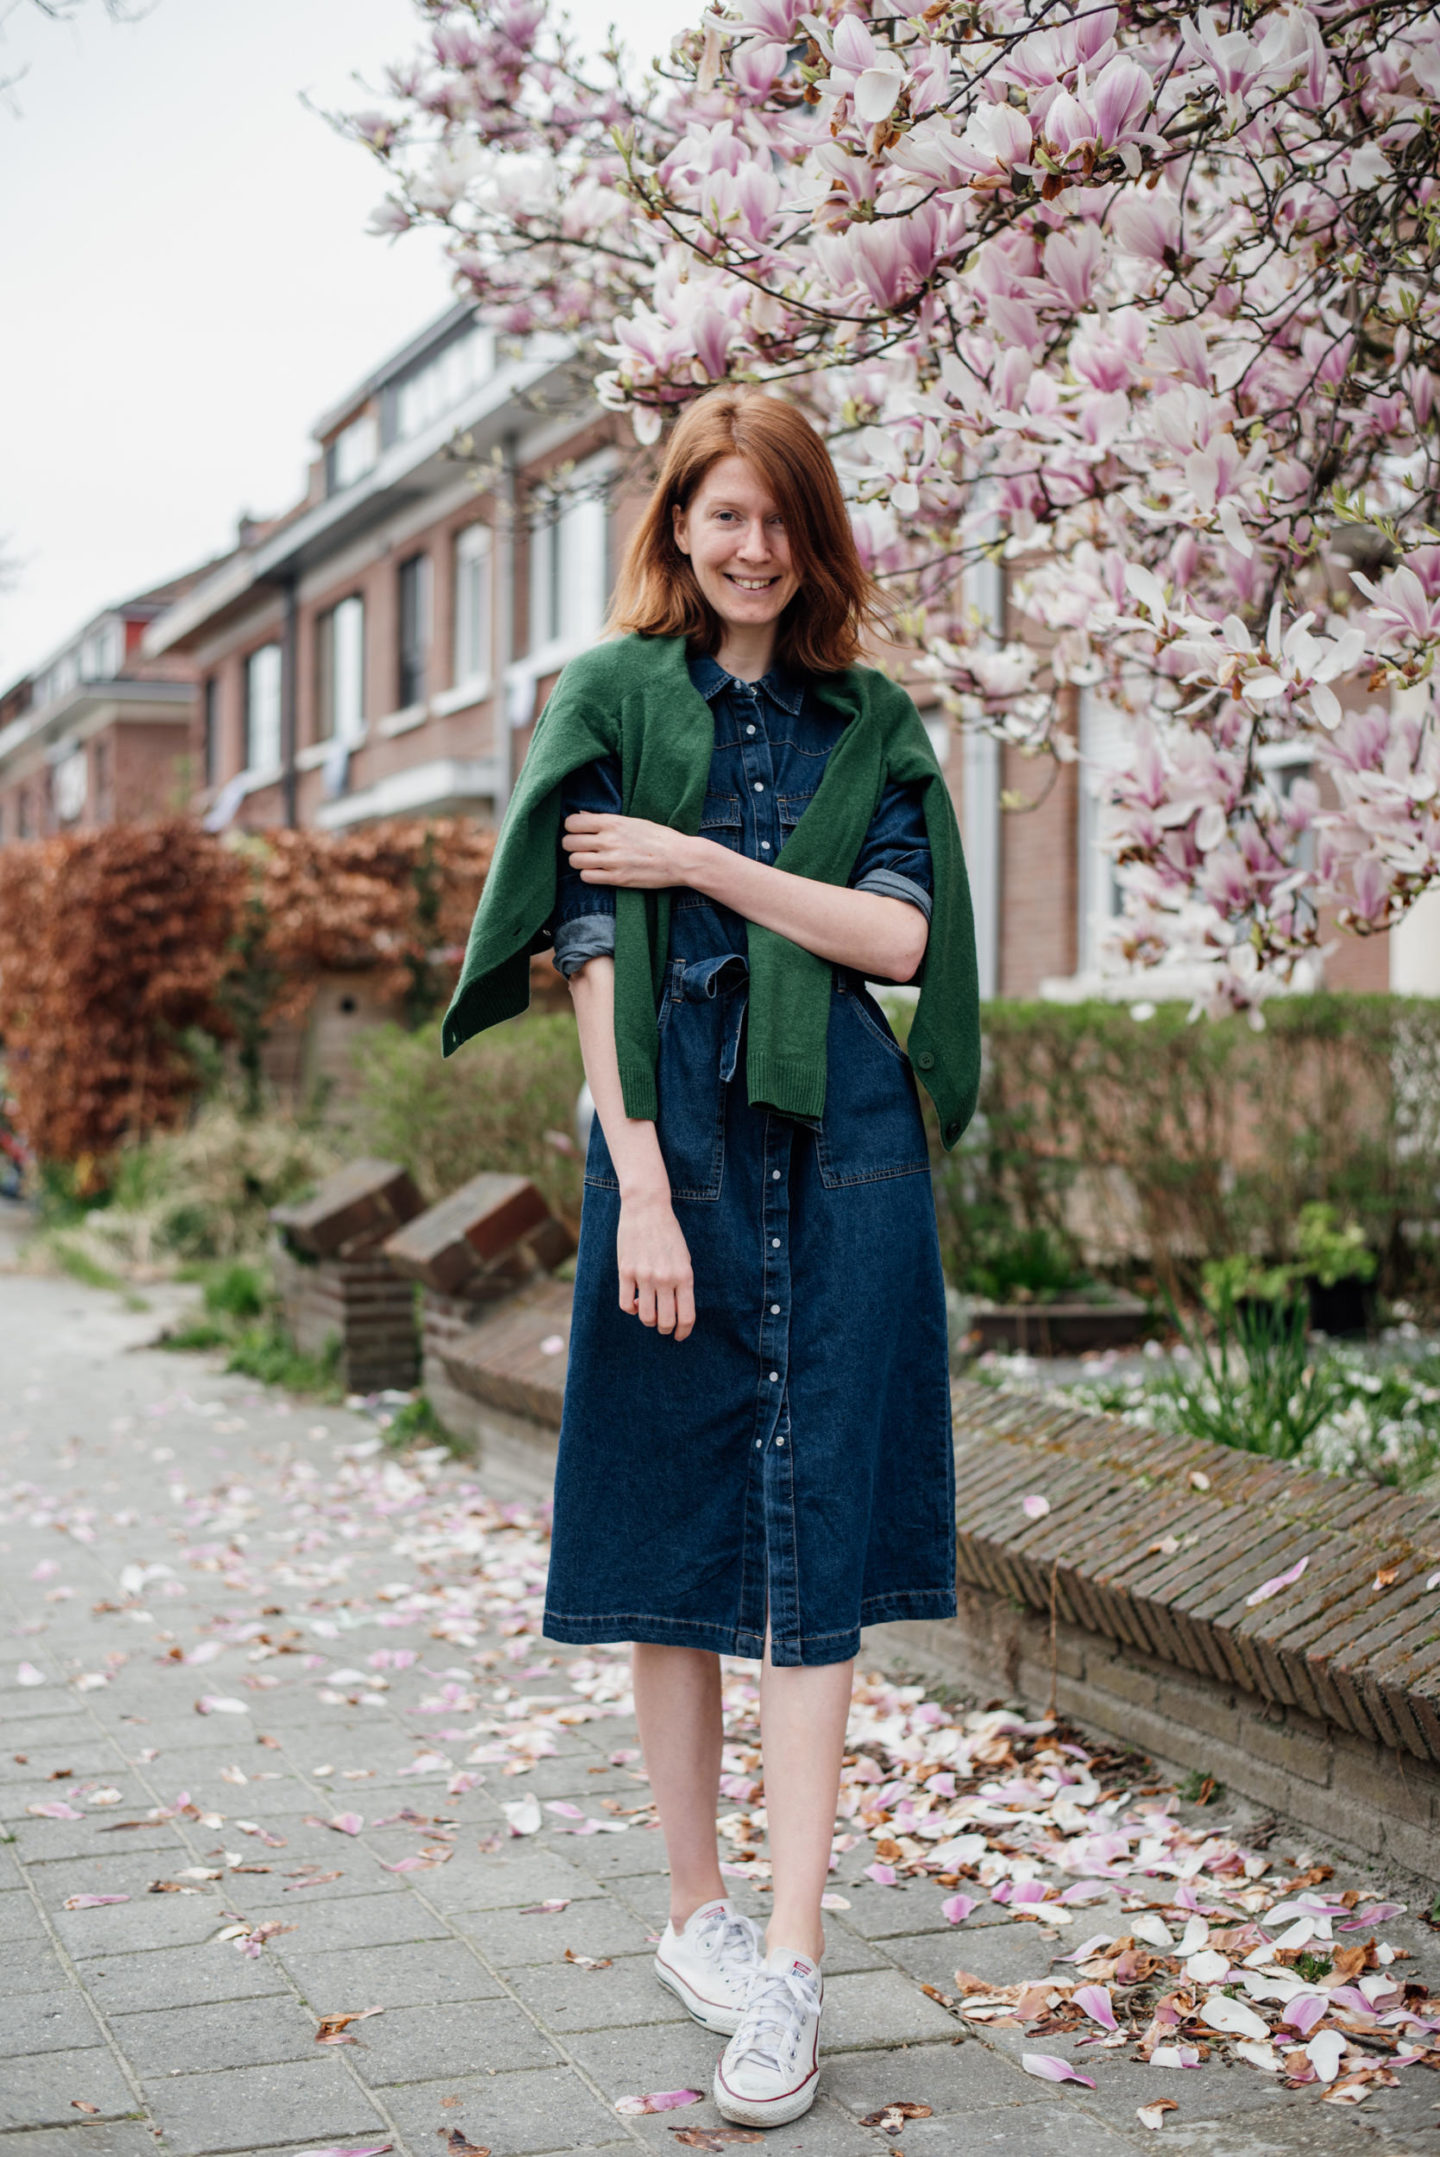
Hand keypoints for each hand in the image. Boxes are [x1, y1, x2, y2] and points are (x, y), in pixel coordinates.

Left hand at [562, 811, 700, 888]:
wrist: (680, 858)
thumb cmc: (659, 838)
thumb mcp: (633, 821)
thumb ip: (605, 819)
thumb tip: (582, 815)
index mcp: (613, 822)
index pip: (573, 822)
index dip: (572, 827)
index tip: (578, 831)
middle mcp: (609, 840)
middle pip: (569, 842)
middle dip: (572, 845)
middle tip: (581, 847)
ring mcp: (612, 860)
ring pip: (574, 861)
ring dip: (579, 861)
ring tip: (590, 860)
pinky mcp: (617, 878)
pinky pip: (586, 877)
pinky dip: (589, 874)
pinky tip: (598, 871)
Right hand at [617, 1187, 694, 1341]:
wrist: (647, 1208)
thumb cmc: (668, 1233)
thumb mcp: (684, 1258)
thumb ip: (682, 1284)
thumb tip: (675, 1310)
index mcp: (684, 1276)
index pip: (686, 1316)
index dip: (683, 1331)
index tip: (680, 1335)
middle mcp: (665, 1278)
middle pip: (665, 1321)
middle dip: (665, 1329)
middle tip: (663, 1326)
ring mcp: (644, 1276)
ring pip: (645, 1316)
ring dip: (648, 1321)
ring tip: (649, 1313)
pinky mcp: (625, 1271)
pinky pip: (626, 1304)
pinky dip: (632, 1309)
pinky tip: (636, 1302)